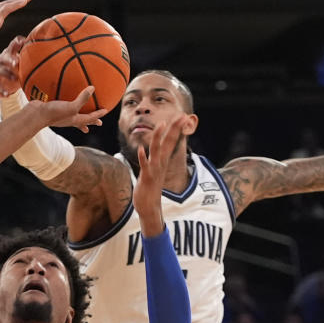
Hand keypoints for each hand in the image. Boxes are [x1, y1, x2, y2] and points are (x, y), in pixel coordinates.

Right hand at [0, 35, 25, 96]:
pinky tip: (7, 94)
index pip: (10, 48)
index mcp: (6, 54)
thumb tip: (26, 40)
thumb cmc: (16, 70)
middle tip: (16, 64)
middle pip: (0, 58)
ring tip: (15, 79)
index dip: (14, 45)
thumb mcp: (21, 61)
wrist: (9, 85)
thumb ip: (24, 51)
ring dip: (5, 74)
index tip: (21, 44)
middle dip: (8, 60)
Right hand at [35, 86, 107, 133]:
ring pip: (73, 116)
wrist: (35, 115)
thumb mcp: (71, 106)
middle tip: (99, 123)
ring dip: (79, 116)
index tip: (105, 111)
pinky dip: (65, 103)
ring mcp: (60, 116)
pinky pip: (62, 106)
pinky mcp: (52, 110)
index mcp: (75, 120)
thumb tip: (93, 88)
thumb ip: (82, 98)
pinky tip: (63, 97)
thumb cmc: (54, 113)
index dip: (98, 114)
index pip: (90, 118)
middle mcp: (68, 119)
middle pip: (83, 121)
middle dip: (91, 121)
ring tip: (81, 115)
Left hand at [133, 115, 186, 232]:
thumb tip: (158, 149)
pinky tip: (141, 149)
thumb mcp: (155, 170)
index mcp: (162, 160)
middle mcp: (160, 163)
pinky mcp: (147, 178)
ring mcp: (154, 170)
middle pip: (168, 142)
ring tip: (161, 124)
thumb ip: (157, 159)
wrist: (149, 206)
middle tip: (182, 116)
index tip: (183, 116)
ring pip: (157, 151)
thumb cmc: (150, 187)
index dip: (176, 128)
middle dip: (174, 128)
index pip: (171, 140)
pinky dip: (143, 157)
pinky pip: (145, 166)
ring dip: (159, 137)